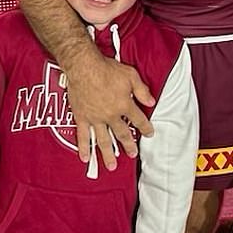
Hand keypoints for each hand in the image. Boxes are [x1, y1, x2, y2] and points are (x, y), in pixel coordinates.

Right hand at [65, 50, 153, 169]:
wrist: (84, 67)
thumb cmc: (107, 69)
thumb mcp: (131, 75)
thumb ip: (142, 90)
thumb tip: (151, 102)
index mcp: (124, 105)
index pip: (139, 120)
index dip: (146, 128)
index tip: (149, 134)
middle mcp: (111, 115)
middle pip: (122, 134)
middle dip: (128, 145)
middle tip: (132, 154)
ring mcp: (96, 118)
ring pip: (103, 140)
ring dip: (108, 154)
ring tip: (112, 166)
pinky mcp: (82, 117)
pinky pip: (83, 136)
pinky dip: (84, 148)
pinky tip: (86, 158)